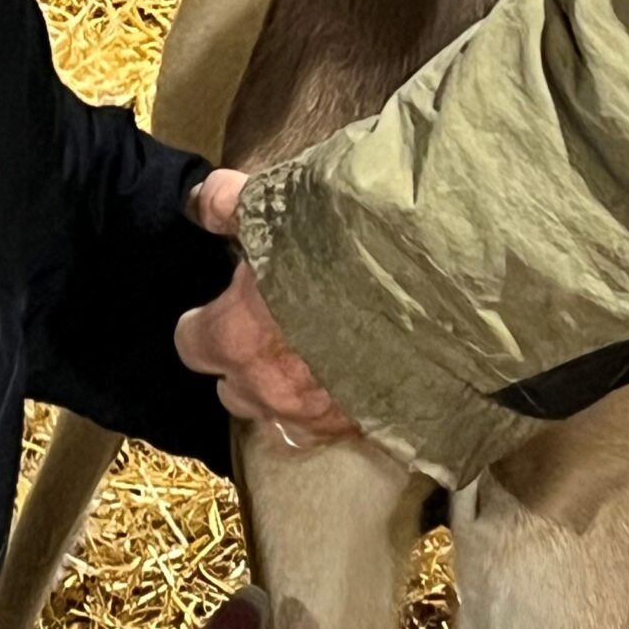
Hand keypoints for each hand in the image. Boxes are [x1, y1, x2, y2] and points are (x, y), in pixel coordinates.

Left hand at [180, 169, 359, 448]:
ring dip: (285, 389)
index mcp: (236, 338)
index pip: (191, 345)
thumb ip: (226, 205)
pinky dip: (334, 404)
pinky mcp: (365, 425)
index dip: (204, 321)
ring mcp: (319, 413)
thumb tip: (200, 202)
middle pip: (232, 389)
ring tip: (312, 352)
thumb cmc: (345, 240)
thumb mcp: (277, 206)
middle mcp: (270, 388)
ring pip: (280, 414)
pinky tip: (352, 372)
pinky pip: (332, 425)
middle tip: (270, 325)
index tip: (224, 304)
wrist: (438, 278)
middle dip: (243, 362)